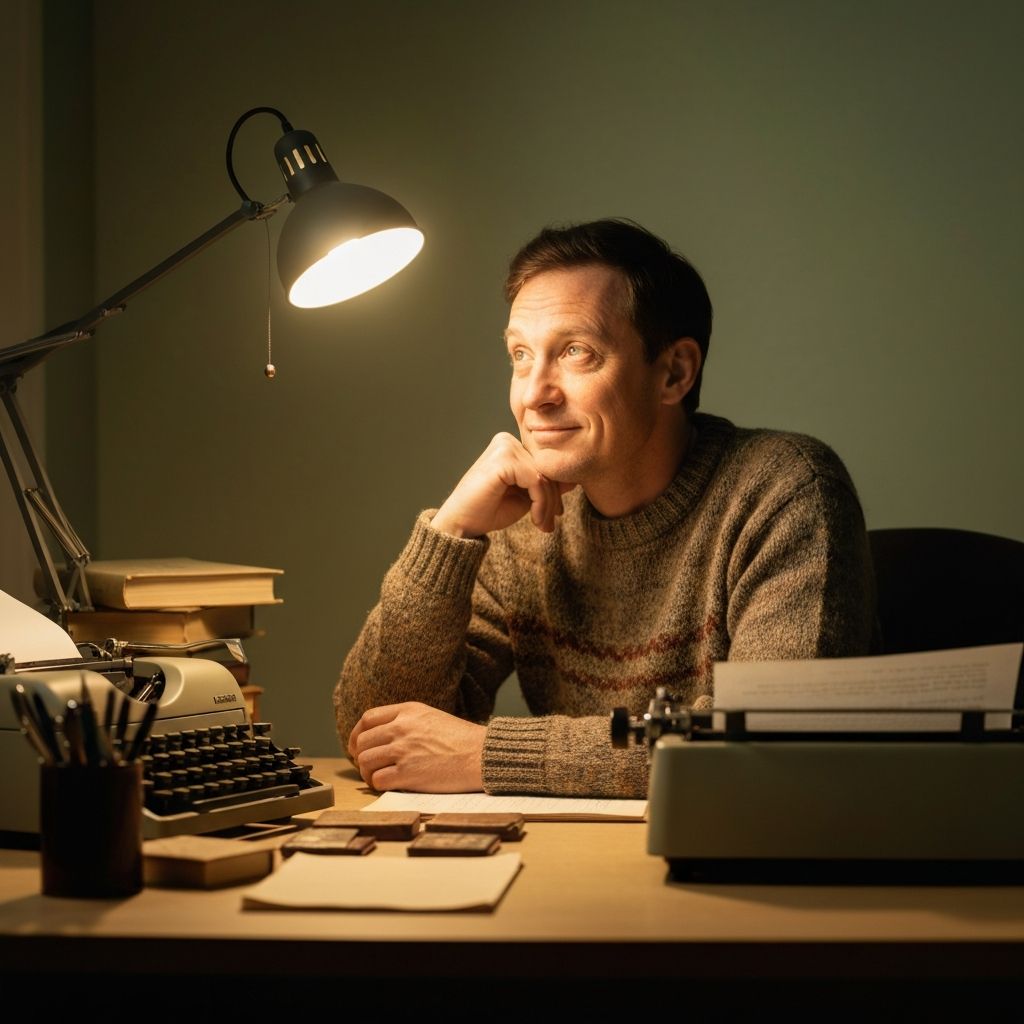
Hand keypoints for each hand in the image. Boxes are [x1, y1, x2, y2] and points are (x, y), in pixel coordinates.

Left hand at [347, 701, 485, 792]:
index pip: (368, 718)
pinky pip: (377, 780)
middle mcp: (402, 728)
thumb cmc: (462, 740)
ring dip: (368, 772)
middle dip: (360, 755)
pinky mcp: (407, 773)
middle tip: (368, 765)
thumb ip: (407, 721)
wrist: (481, 755)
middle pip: (363, 741)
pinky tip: (388, 785)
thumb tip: (383, 736)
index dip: (358, 733)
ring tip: (378, 777)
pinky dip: (377, 785)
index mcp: (408, 711)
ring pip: (365, 761)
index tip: (358, 745)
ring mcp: (404, 750)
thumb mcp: (432, 717)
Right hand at [431, 432, 574, 537]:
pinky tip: (535, 520)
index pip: (545, 464)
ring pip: (544, 476)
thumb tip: (573, 479)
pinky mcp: (502, 459)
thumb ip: (546, 485)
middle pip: (547, 468)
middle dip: (553, 500)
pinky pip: (537, 480)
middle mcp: (506, 441)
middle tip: (549, 525)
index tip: (555, 514)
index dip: (555, 491)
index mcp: (510, 445)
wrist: (461, 525)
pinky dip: (541, 503)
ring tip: (543, 525)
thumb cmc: (489, 511)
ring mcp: (503, 447)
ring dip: (548, 505)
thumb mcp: (526, 497)